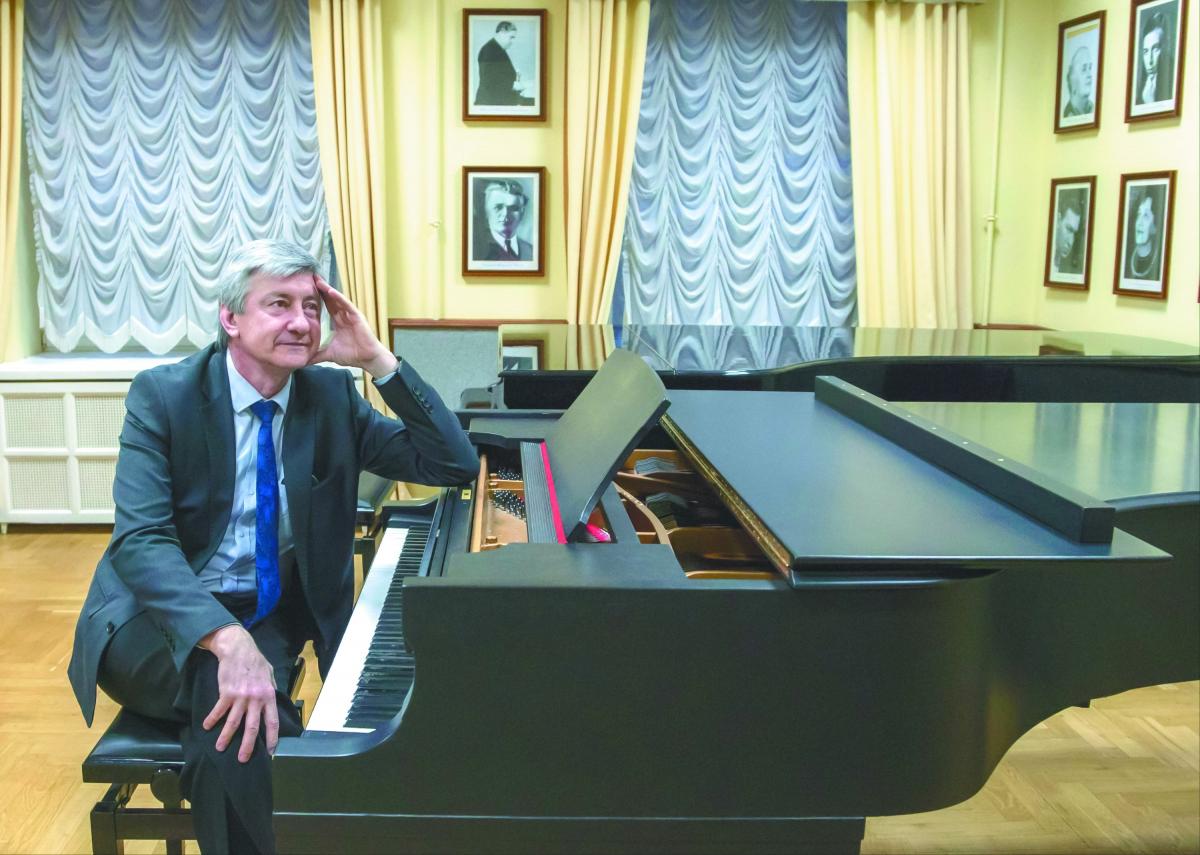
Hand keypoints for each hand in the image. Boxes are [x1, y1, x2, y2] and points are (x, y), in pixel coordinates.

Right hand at [200, 625, 278, 762]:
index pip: (272, 722)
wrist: (238, 649)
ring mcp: (241, 697)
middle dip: (247, 746)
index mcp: (269, 696)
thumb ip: (272, 689)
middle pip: (252, 728)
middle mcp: (256, 699)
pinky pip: (219, 710)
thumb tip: (274, 701)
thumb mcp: (270, 674)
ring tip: (221, 748)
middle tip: (242, 759)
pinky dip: (212, 720)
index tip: (270, 751)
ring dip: (226, 737)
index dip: (271, 738)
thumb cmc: (255, 661)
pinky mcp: (226, 693)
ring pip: (233, 723)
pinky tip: (206, 727)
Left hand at [309, 276, 398, 377]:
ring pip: (337, 299)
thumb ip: (316, 355)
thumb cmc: (352, 354)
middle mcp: (344, 315)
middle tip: (310, 276)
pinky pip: (346, 305)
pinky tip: (330, 290)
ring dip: (327, 289)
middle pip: (330, 299)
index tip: (305, 288)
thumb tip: (302, 362)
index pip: (326, 306)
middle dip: (320, 288)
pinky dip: (338, 298)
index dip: (317, 297)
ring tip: (317, 280)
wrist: (367, 359)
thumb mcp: (329, 354)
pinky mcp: (357, 316)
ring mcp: (350, 315)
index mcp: (338, 321)